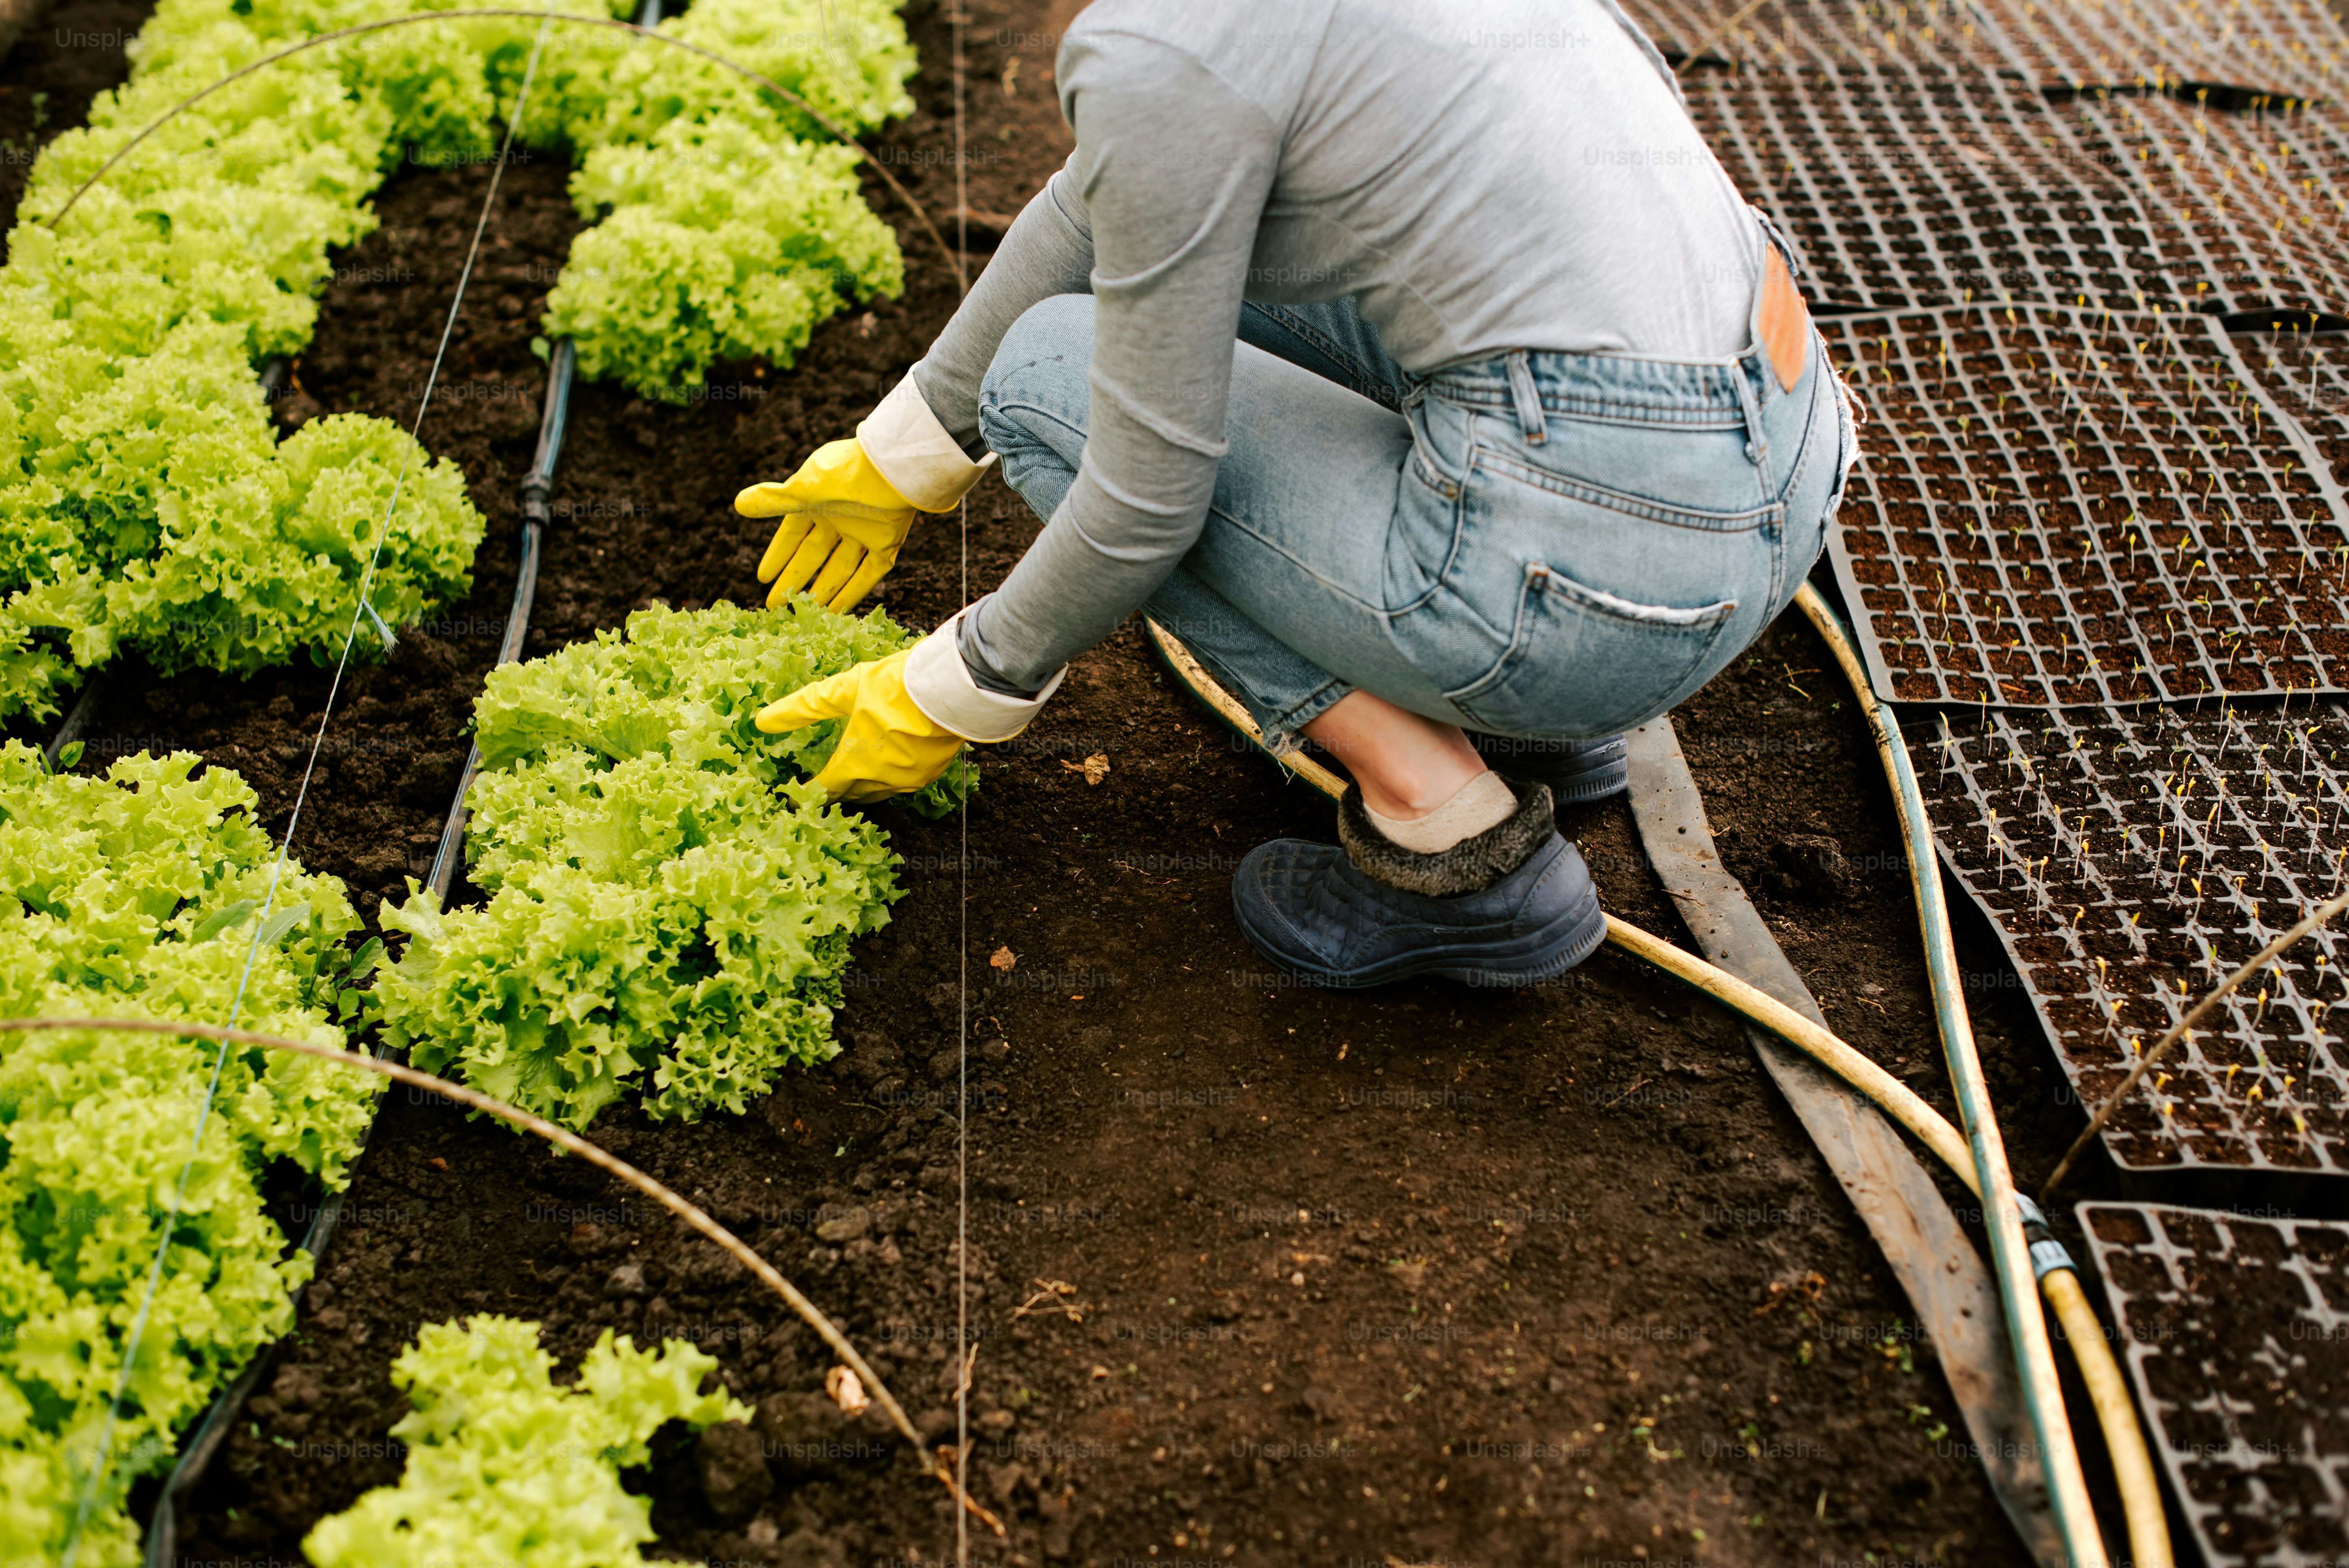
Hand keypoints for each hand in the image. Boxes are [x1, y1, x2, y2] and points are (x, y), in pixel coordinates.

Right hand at [737, 438, 921, 612]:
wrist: (890, 469)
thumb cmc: (842, 475)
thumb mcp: (802, 490)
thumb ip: (773, 501)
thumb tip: (738, 504)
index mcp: (816, 502)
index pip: (792, 534)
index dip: (778, 555)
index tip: (763, 577)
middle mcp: (839, 518)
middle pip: (813, 556)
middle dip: (794, 580)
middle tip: (775, 606)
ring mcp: (864, 532)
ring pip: (839, 569)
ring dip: (822, 591)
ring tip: (804, 614)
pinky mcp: (887, 543)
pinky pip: (868, 574)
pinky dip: (853, 592)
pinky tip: (837, 612)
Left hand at [755, 649, 963, 802]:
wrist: (950, 686)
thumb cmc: (894, 686)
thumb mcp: (843, 690)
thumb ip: (802, 707)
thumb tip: (762, 721)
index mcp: (855, 763)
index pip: (822, 791)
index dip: (805, 795)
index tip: (794, 796)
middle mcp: (880, 780)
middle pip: (849, 796)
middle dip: (833, 793)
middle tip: (820, 786)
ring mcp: (907, 781)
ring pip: (876, 794)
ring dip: (859, 789)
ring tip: (849, 778)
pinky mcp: (929, 774)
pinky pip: (901, 785)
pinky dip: (887, 780)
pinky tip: (884, 766)